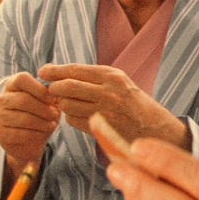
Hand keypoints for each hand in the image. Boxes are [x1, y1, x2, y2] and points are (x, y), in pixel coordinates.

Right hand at [0, 71, 58, 168]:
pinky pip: (20, 133)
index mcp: (12, 85)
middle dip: (44, 109)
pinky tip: (42, 133)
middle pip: (23, 100)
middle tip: (55, 115)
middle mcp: (2, 99)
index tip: (52, 99)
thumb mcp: (48, 102)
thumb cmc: (40, 116)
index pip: (22, 79)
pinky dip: (36, 134)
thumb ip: (51, 94)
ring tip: (51, 125)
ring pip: (23, 118)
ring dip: (42, 123)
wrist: (30, 142)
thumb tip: (57, 89)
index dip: (39, 89)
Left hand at [39, 63, 187, 148]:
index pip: (75, 70)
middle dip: (54, 89)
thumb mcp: (119, 83)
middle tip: (50, 92)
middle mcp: (109, 91)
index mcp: (112, 75)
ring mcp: (105, 111)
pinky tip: (77, 117)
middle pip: (67, 86)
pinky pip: (74, 121)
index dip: (55, 70)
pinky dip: (70, 118)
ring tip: (65, 104)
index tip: (42, 71)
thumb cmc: (133, 104)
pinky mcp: (101, 129)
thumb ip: (93, 78)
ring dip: (61, 105)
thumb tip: (59, 73)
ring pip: (68, 105)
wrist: (156, 129)